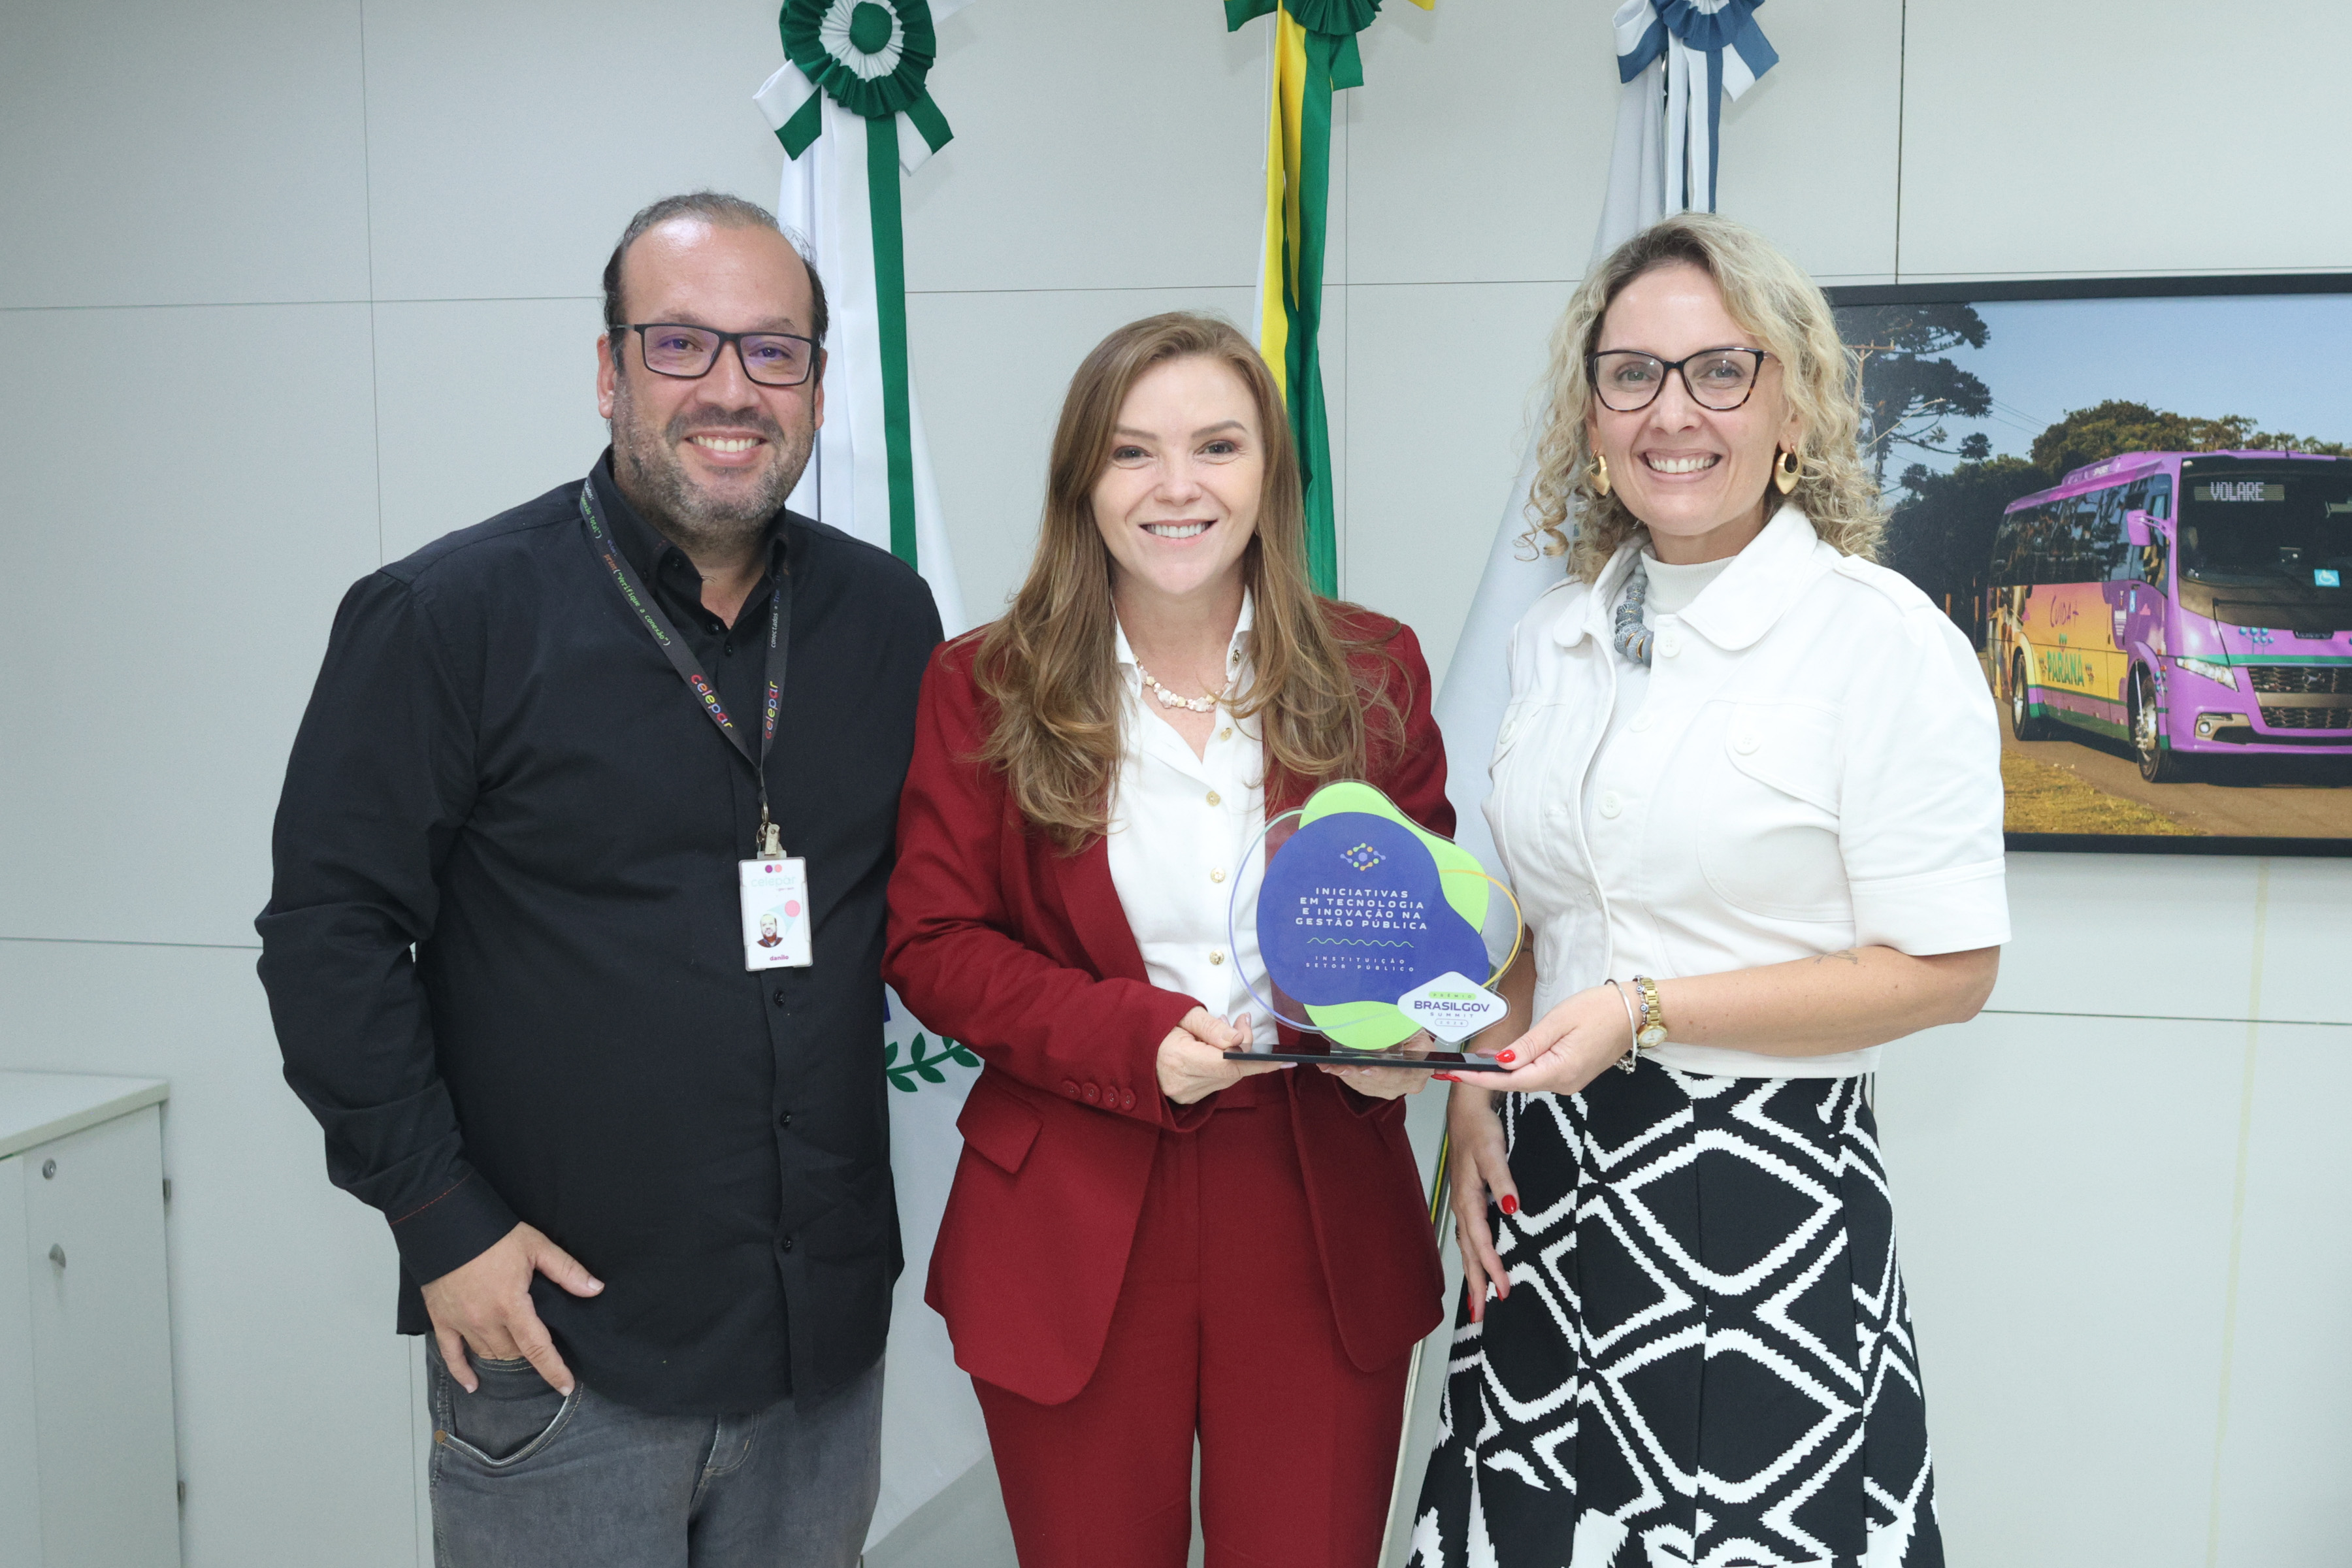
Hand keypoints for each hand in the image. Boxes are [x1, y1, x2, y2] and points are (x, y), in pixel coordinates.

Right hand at [420, 1222, 603, 1393]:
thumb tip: (595, 1289)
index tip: (566, 1385)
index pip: (537, 1348)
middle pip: (513, 1352)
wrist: (446, 1224)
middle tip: (538, 1341)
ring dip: (504, 1353)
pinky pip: (451, 1355)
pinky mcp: (441, 1320)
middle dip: (529, 1351)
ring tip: (515, 1345)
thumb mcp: (536, 1247)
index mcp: (511, 1305)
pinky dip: (461, 1372)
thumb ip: (566, 1271)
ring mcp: (461, 1323)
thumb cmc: (493, 1234)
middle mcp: (485, 1321)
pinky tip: (472, 1385)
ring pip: (488, 1353)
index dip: (553, 1369)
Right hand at [1156, 1009, 1285, 1104]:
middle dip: (1246, 1049)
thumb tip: (1241, 1040)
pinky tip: (1215, 1049)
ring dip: (1235, 1057)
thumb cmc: (1154, 1025)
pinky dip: (1222, 1066)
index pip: (1229, 1065)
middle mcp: (1182, 1083)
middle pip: (1231, 1072)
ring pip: (1226, 1079)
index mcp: (1179, 1059)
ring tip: (1227, 1030)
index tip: (1282, 1058)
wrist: (1126, 1046)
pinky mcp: (1186, 1099)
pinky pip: (1216, 1083)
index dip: (1258, 1061)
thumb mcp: (1182, 1014)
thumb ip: (1212, 1027)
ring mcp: (1183, 1095)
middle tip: (1243, 1021)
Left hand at [1316, 1031, 1436, 1099]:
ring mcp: (1393, 1087)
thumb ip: (1398, 1032)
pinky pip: (1359, 1084)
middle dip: (1358, 1074)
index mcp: (1421, 1065)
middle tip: (1342, 1066)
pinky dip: (1344, 1075)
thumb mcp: (1410, 1025)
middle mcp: (1409, 1081)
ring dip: (1347, 1075)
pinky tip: (1330, 1067)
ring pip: (1367, 1085)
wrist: (1410, 1038)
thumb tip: (1378, 1043)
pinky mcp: (1378, 1088)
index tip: (1367, 1068)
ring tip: (1331, 1065)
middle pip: (1382, 1082)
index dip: (1385, 1072)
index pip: (1404, 1072)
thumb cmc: (1410, 1030)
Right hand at [1445, 1086, 1517, 1322]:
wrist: (1466, 1106)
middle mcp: (1463, 1205)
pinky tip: (1480, 1262)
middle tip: (1480, 1317)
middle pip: (1468, 1253)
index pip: (1480, 1242)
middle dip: (1475, 1285)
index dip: (1490, 1269)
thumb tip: (1512, 1209)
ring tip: (1478, 1302)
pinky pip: (1470, 1235)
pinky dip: (1474, 1255)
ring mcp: (1464, 1202)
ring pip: (1467, 1246)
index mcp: (1467, 1199)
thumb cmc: (1479, 1128)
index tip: (1502, 1293)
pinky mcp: (1468, 1197)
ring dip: (1473, 1274)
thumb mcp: (1492, 1151)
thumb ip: (1503, 1181)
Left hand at [1474, 985, 1636, 1097]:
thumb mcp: (1558, 1021)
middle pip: (1518, 1083)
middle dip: (1488, 1075)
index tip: (1457, 1076)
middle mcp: (1564, 1083)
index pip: (1511, 1081)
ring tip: (1478, 1059)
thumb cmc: (1599, 1010)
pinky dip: (1522, 1067)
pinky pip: (1541, 1074)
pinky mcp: (1573, 1075)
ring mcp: (1570, 1081)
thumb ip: (1529, 1045)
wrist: (1635, 1014)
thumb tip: (1503, 1063)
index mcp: (1560, 1071)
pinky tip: (1509, 1057)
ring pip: (1529, 1079)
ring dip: (1504, 1070)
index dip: (1482, 1079)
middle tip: (1458, 1067)